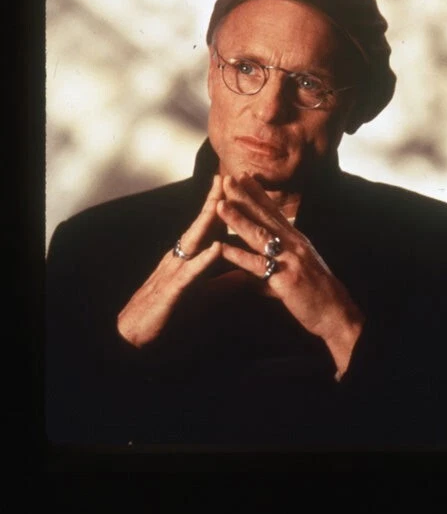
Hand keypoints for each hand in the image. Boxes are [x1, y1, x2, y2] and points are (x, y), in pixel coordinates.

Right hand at [116, 175, 223, 347]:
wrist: (133, 336)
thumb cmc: (166, 313)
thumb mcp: (200, 295)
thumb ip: (222, 284)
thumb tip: (246, 275)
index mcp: (186, 258)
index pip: (205, 227)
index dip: (218, 206)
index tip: (232, 184)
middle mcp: (179, 258)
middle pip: (199, 225)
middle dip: (213, 201)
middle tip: (226, 177)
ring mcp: (174, 272)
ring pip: (193, 241)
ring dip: (208, 221)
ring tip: (222, 201)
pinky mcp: (172, 291)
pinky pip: (190, 273)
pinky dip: (204, 259)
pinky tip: (217, 248)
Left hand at [217, 174, 364, 376]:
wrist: (336, 312)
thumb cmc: (317, 293)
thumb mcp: (297, 271)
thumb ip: (272, 268)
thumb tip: (254, 273)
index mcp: (296, 239)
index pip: (274, 211)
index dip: (258, 192)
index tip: (243, 175)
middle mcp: (293, 244)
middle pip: (264, 215)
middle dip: (244, 196)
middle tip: (226, 178)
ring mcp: (289, 259)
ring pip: (258, 235)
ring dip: (238, 219)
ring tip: (220, 205)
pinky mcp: (284, 278)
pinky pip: (258, 265)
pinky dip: (239, 256)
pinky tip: (223, 248)